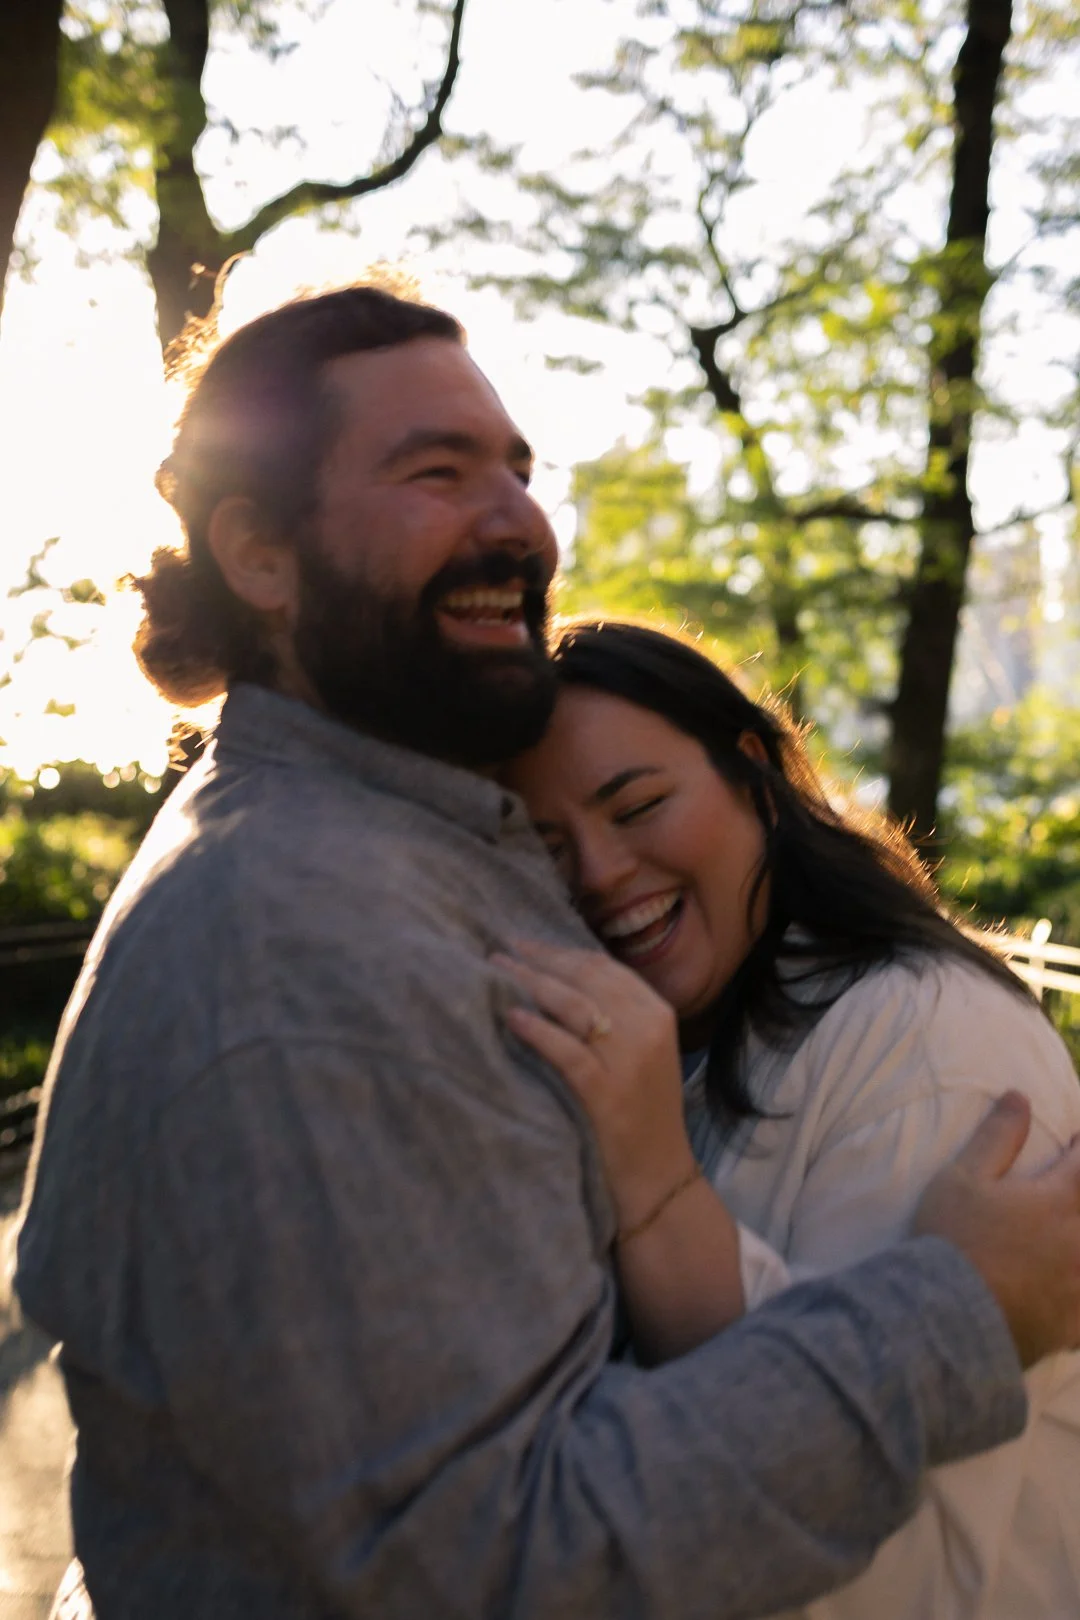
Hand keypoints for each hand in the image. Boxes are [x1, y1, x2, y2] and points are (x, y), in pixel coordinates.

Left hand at [494, 940, 696, 1232]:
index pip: (602, 966)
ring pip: (572, 1005)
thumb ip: (613, 1016)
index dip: (558, 950)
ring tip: (494, 973)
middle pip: (583, 978)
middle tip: (497, 951)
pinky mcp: (608, 1092)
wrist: (660, 1176)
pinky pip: (566, 1050)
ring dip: (529, 984)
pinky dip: (537, 1030)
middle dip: (537, 960)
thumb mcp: (640, 1052)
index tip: (522, 943)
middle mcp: (648, 1027)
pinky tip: (511, 1017)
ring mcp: (630, 1059)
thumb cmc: (641, 1113)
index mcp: (657, 1012)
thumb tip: (556, 978)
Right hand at [914, 1091, 1079, 1367]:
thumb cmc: (952, 1240)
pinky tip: (1073, 1292)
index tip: (1079, 1141)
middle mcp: (1079, 1240)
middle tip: (1072, 1194)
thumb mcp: (963, 1178)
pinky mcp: (1073, 1324)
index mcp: (1056, 1201)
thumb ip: (997, 1137)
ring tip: (1072, 1242)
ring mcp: (1079, 1285)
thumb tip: (1020, 1096)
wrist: (946, 1317)